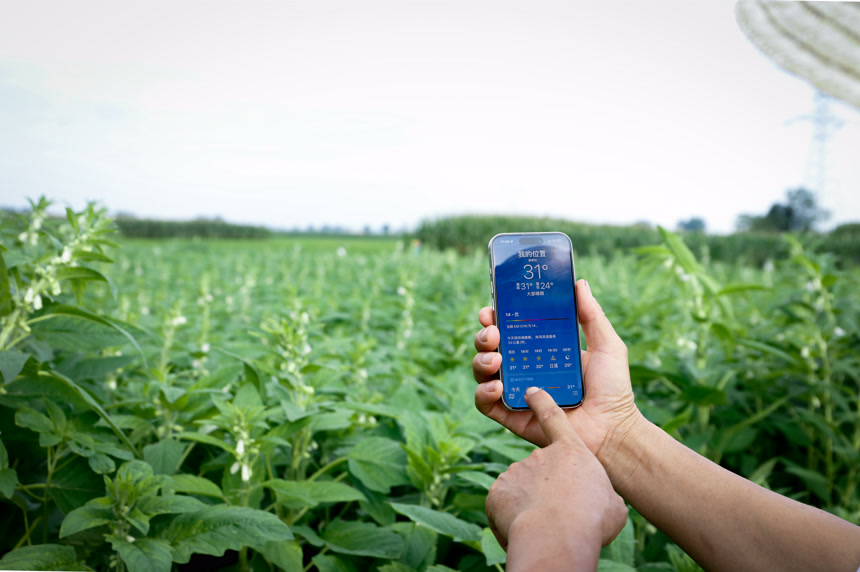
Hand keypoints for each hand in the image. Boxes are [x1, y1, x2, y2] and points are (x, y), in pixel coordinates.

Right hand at [473, 279, 639, 460]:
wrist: (613, 430)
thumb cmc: (614, 389)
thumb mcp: (606, 345)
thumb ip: (591, 315)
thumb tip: (578, 282)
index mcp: (540, 349)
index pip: (510, 328)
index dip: (496, 317)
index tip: (492, 309)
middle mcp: (524, 368)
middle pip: (490, 347)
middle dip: (484, 336)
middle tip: (494, 333)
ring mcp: (516, 392)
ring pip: (482, 372)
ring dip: (480, 360)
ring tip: (495, 359)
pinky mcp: (512, 416)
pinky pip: (484, 403)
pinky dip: (483, 392)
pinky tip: (497, 385)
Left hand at [486, 387, 627, 567]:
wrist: (557, 534)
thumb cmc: (591, 519)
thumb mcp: (612, 504)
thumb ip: (603, 494)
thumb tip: (604, 499)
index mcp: (570, 452)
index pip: (554, 419)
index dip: (542, 403)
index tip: (531, 391)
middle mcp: (539, 455)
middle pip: (539, 468)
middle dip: (545, 488)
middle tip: (559, 512)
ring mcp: (516, 471)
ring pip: (520, 488)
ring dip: (529, 504)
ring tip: (544, 526)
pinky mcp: (498, 491)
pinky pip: (504, 504)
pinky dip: (512, 517)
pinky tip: (526, 530)